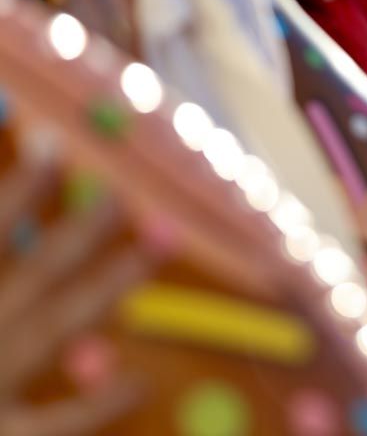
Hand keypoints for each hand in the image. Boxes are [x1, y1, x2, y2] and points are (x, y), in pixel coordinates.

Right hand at [0, 140, 157, 434]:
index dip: (21, 189)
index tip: (53, 143)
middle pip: (35, 272)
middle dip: (81, 231)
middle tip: (124, 193)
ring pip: (57, 324)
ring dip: (110, 281)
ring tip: (160, 239)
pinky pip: (56, 425)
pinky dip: (97, 404)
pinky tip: (140, 380)